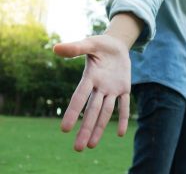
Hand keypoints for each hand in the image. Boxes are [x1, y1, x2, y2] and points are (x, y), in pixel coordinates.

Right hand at [53, 34, 130, 151]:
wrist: (116, 46)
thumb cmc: (100, 44)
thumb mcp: (90, 44)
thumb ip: (75, 48)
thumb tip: (55, 49)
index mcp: (90, 77)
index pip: (80, 97)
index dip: (73, 112)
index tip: (64, 129)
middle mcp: (99, 87)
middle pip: (92, 111)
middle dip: (86, 128)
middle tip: (78, 148)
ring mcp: (112, 89)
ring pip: (106, 111)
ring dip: (99, 127)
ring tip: (92, 145)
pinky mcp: (124, 88)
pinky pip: (124, 105)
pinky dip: (123, 117)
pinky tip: (120, 133)